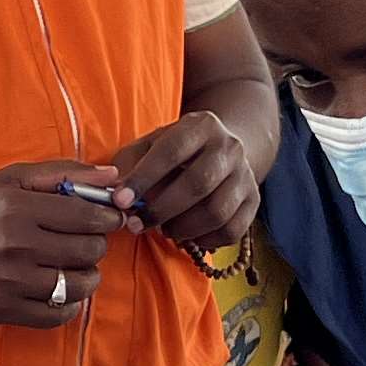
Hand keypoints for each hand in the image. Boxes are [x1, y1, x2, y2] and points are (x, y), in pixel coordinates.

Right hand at [0, 166, 121, 327]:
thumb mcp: (7, 180)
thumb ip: (61, 173)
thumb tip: (112, 176)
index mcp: (16, 207)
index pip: (86, 216)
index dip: (108, 218)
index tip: (108, 219)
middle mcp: (15, 244)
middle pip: (87, 250)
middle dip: (96, 244)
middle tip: (86, 241)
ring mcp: (10, 281)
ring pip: (78, 285)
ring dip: (88, 276)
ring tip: (76, 267)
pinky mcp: (4, 310)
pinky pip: (58, 315)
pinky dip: (70, 305)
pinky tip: (61, 291)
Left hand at [114, 112, 256, 253]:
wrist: (220, 150)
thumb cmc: (175, 151)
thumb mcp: (149, 145)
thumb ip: (129, 165)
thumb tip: (112, 193)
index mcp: (201, 125)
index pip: (171, 152)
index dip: (143, 179)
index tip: (119, 201)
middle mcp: (230, 147)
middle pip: (198, 184)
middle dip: (162, 209)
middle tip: (136, 224)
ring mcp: (246, 174)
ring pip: (216, 212)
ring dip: (183, 228)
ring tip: (163, 229)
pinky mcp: (254, 200)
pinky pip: (231, 230)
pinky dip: (205, 239)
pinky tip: (187, 235)